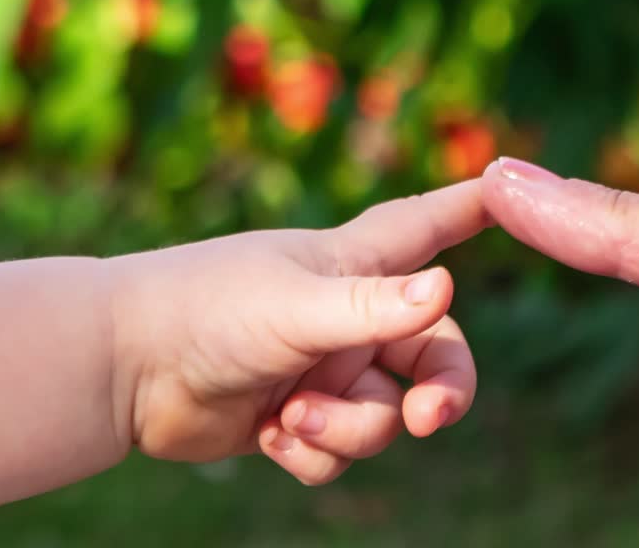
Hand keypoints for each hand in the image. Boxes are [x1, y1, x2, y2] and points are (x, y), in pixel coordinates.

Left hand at [107, 180, 488, 484]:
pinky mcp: (294, 418)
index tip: (519, 186)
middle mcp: (350, 316)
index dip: (476, 207)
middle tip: (428, 418)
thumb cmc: (203, 309)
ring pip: (384, 417)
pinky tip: (270, 436)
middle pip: (436, 355)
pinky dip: (312, 453)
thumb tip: (447, 290)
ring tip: (291, 417)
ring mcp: (324, 370)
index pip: (431, 225)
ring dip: (347, 428)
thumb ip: (370, 307)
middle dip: (441, 392)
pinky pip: (339, 451)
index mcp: (355, 266)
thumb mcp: (294, 307)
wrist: (120, 370)